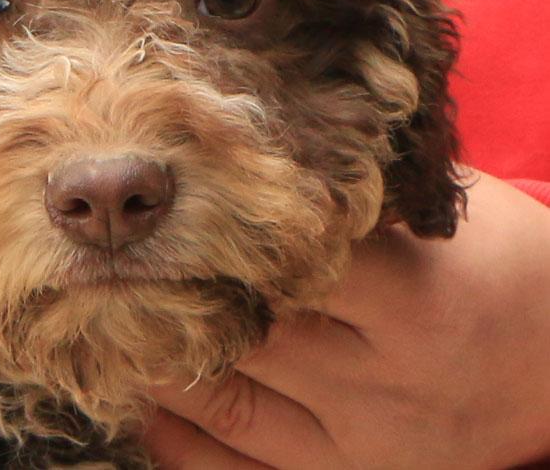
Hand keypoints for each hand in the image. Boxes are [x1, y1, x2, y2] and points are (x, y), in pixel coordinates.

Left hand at [145, 172, 549, 469]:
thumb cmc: (500, 265)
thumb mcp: (443, 215)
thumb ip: (358, 200)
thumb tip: (256, 171)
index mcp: (414, 300)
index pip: (287, 259)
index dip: (217, 232)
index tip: (164, 207)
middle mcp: (386, 383)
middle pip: (247, 329)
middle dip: (174, 290)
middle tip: (114, 259)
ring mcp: (366, 447)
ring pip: (230, 400)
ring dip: (161, 359)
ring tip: (111, 319)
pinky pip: (239, 469)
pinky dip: (180, 434)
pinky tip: (143, 393)